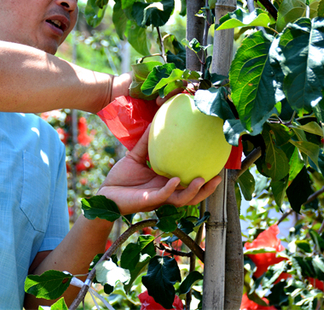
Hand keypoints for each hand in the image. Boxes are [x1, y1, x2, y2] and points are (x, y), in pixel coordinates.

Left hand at [97, 125, 221, 215]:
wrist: (104, 192)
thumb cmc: (120, 177)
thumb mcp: (135, 156)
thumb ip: (146, 142)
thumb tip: (153, 122)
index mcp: (165, 183)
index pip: (188, 182)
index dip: (202, 178)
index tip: (215, 165)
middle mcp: (165, 192)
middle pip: (191, 195)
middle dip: (206, 190)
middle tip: (219, 177)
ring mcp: (158, 198)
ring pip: (181, 199)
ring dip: (193, 191)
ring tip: (202, 179)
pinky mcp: (147, 201)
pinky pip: (162, 196)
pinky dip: (170, 188)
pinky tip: (176, 180)